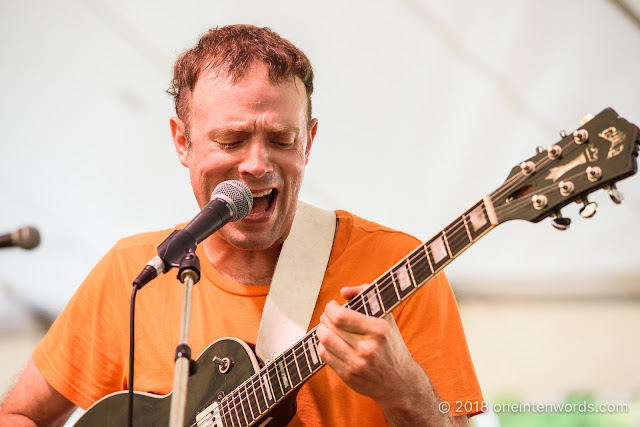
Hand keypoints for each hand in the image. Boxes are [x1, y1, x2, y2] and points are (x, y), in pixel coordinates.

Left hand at [316, 284, 417, 403]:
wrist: (400, 381)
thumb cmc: (391, 345)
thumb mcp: (386, 317)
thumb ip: (365, 295)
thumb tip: (343, 291)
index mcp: (378, 330)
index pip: (340, 316)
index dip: (330, 308)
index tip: (332, 306)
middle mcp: (367, 348)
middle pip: (329, 327)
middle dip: (325, 318)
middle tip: (329, 316)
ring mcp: (357, 364)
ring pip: (324, 340)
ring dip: (322, 331)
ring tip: (328, 328)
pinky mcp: (348, 376)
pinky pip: (324, 355)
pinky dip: (324, 345)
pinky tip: (331, 342)